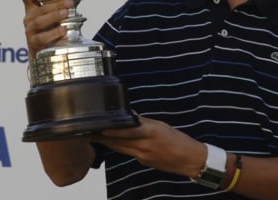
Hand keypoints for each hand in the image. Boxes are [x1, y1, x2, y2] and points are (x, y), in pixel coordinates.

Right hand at [19, 0, 73, 57]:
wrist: (43, 57)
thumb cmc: (49, 34)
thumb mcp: (52, 19)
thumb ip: (58, 8)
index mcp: (32, 11)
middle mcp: (29, 20)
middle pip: (39, 9)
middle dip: (55, 4)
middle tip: (70, 2)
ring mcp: (30, 32)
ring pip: (40, 22)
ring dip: (54, 16)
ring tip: (66, 13)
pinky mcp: (34, 45)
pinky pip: (43, 38)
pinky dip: (54, 34)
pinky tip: (63, 31)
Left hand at [91, 116, 206, 177]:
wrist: (189, 159)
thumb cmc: (179, 141)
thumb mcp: (162, 126)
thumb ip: (144, 122)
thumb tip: (131, 116)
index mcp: (150, 133)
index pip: (127, 132)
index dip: (112, 131)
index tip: (99, 128)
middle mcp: (144, 146)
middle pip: (119, 142)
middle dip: (103, 138)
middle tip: (88, 132)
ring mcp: (143, 156)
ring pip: (121, 149)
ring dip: (108, 143)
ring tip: (94, 137)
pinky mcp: (144, 162)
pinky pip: (128, 153)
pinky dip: (120, 147)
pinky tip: (113, 144)